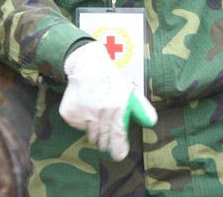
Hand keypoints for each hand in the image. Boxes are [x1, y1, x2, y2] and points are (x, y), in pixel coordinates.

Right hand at [58, 41, 156, 160]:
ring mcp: (84, 111)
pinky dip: (82, 122)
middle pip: (103, 136)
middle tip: (105, 146)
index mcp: (117, 105)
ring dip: (94, 134)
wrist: (88, 65)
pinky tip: (85, 112)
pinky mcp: (70, 112)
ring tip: (96, 126)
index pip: (117, 133)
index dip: (118, 147)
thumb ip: (141, 108)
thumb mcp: (129, 91)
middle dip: (105, 143)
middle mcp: (100, 110)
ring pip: (90, 133)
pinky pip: (78, 125)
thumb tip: (152, 122)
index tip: (118, 156)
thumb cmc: (111, 80)